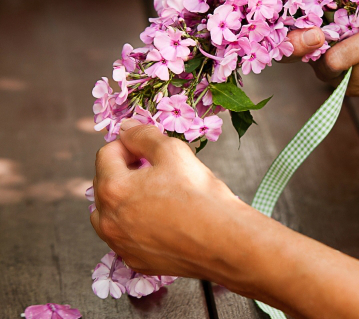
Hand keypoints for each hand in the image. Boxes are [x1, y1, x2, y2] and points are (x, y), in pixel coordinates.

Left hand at [90, 119, 244, 281]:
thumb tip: (126, 128)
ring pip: (109, 214)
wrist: (224, 240)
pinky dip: (135, 225)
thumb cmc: (199, 195)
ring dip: (125, 200)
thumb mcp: (173, 151)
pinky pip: (126, 237)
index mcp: (113, 189)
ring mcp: (121, 244)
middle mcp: (108, 220)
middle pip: (105, 183)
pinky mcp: (136, 261)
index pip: (106, 154)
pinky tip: (161, 220)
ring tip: (156, 195)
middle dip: (126, 171)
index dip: (129, 145)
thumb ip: (143, 135)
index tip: (150, 149)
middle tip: (157, 170)